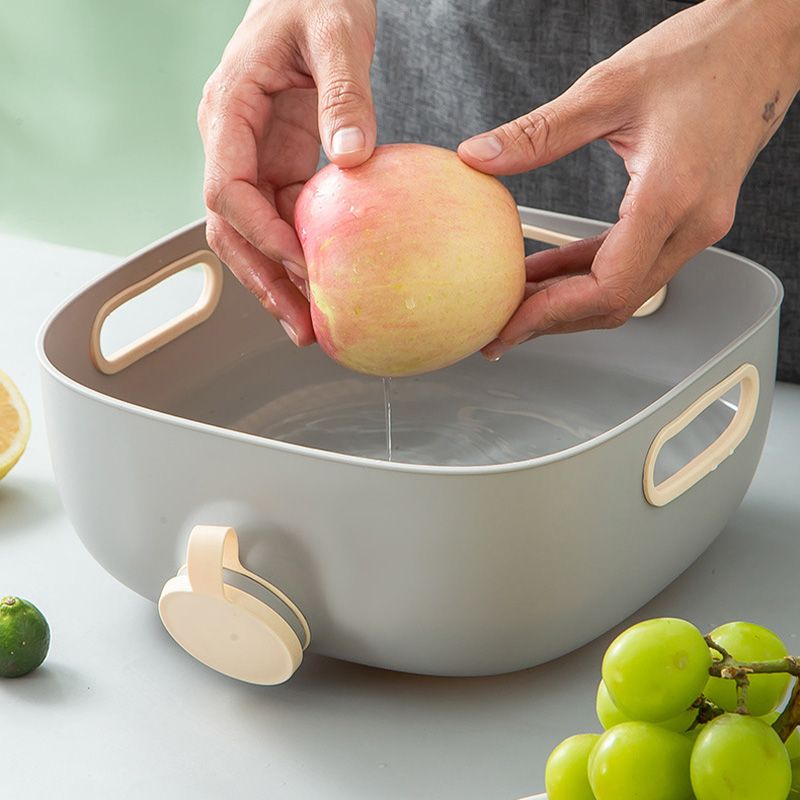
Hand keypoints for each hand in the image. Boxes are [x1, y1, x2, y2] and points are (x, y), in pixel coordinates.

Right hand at [198, 0, 376, 345]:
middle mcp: (233, 142)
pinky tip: (325, 286)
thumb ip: (344, 92)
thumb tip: (351, 157)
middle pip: (232, 228)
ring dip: (279, 281)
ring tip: (311, 325)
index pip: (228, 188)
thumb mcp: (336, 33)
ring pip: (254, 234)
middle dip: (262, 280)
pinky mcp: (283, 165)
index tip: (300, 263)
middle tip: (300, 324)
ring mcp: (256, 157)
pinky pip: (284, 220)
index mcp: (230, 110)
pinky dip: (299, 257)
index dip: (260, 234)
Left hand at [457, 0, 799, 359]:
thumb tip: (481, 156)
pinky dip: (590, 272)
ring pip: (626, 289)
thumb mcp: (608, 88)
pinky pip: (636, 263)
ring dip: (570, 299)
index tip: (508, 326)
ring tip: (518, 298)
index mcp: (671, 196)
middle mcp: (693, 223)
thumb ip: (539, 132)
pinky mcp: (693, 217)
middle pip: (616, 302)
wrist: (764, 38)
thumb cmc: (702, 54)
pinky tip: (552, 268)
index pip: (607, 287)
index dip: (550, 315)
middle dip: (553, 319)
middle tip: (502, 325)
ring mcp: (698, 225)